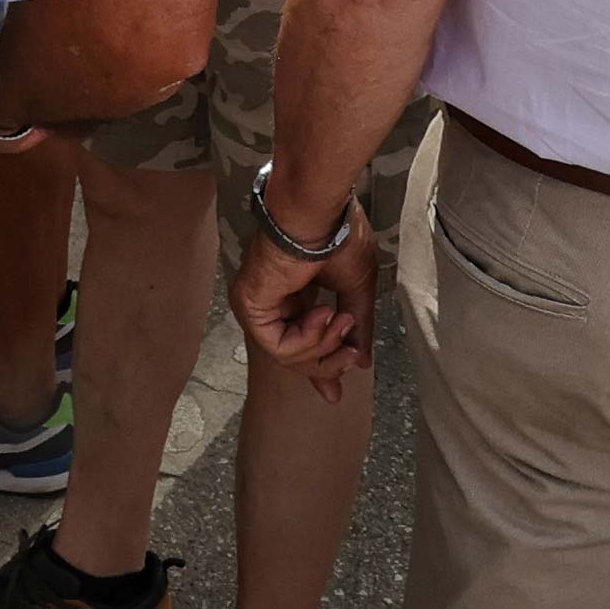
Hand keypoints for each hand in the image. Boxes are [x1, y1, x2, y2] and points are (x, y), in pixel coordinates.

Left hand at [230, 215, 378, 403]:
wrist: (319, 215)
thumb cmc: (338, 238)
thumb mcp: (355, 291)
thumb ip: (356, 327)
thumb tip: (360, 362)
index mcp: (294, 296)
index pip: (301, 342)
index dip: (320, 369)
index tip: (334, 394)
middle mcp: (271, 302)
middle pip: (293, 355)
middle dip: (328, 363)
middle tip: (352, 354)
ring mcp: (257, 304)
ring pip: (287, 355)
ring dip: (323, 346)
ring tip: (340, 320)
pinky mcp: (249, 305)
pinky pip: (278, 346)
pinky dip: (306, 340)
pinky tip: (321, 316)